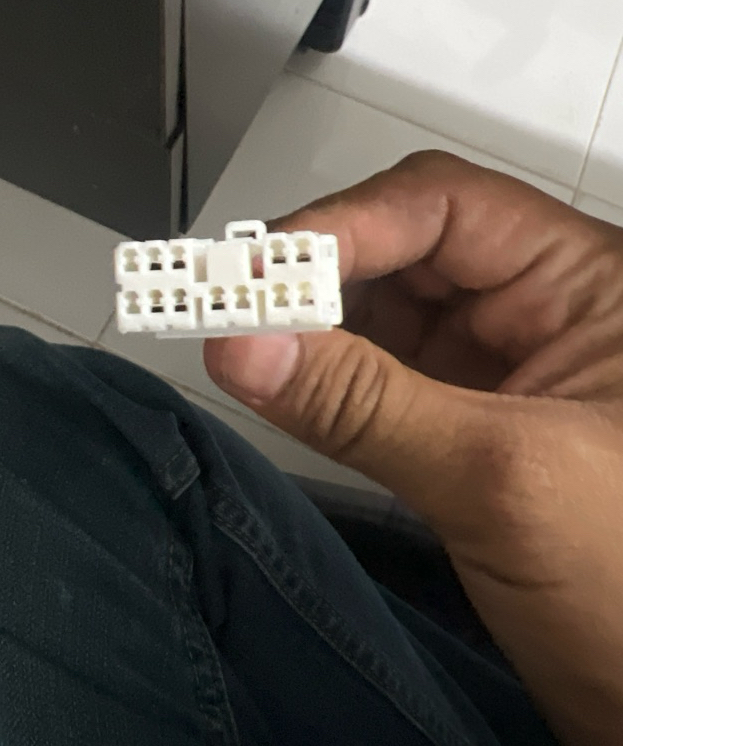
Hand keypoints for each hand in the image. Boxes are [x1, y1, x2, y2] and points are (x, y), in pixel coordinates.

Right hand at [204, 150, 622, 745]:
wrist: (670, 705)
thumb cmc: (663, 596)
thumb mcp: (504, 477)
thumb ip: (365, 404)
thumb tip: (253, 346)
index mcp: (587, 284)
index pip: (444, 208)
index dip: (345, 226)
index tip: (262, 273)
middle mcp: (542, 311)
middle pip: (404, 248)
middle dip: (316, 273)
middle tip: (235, 302)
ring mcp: (502, 367)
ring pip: (383, 311)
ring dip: (311, 323)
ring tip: (245, 337)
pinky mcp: (468, 423)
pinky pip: (379, 374)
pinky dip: (324, 375)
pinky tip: (285, 380)